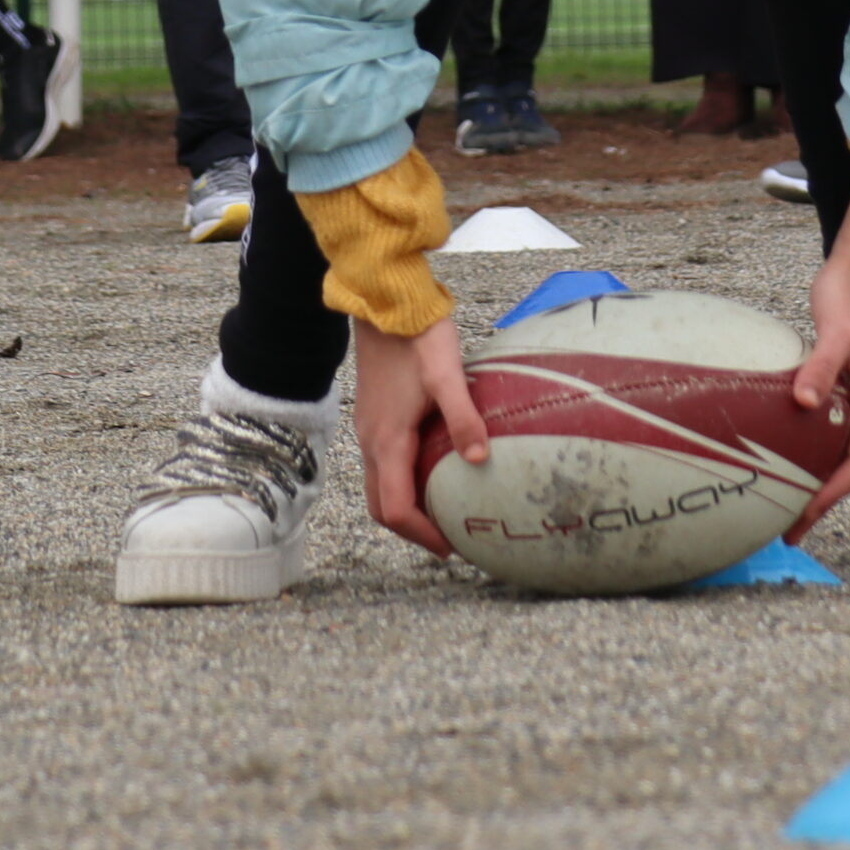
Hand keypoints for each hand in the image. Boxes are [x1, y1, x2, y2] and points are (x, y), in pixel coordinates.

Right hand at [351, 317, 489, 557]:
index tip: (450, 546)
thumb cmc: (418, 337)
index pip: (394, 508)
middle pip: (380, 505)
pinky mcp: (373, 417)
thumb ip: (463, 418)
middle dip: (411, 528)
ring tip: (442, 511)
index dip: (420, 534)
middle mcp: (371, 441)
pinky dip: (402, 483)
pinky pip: (382, 465)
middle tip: (447, 538)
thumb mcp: (448, 376)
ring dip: (405, 506)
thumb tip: (480, 460)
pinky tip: (432, 471)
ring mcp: (368, 429)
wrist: (385, 303)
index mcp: (387, 440)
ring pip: (379, 485)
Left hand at [785, 179, 849, 537]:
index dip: (835, 495)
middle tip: (787, 529)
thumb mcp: (835, 329)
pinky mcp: (841, 387)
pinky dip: (809, 453)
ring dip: (817, 481)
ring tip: (784, 505)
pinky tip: (783, 455)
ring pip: (840, 453)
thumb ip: (820, 364)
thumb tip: (804, 403)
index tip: (804, 516)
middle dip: (823, 501)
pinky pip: (827, 432)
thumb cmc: (849, 296)